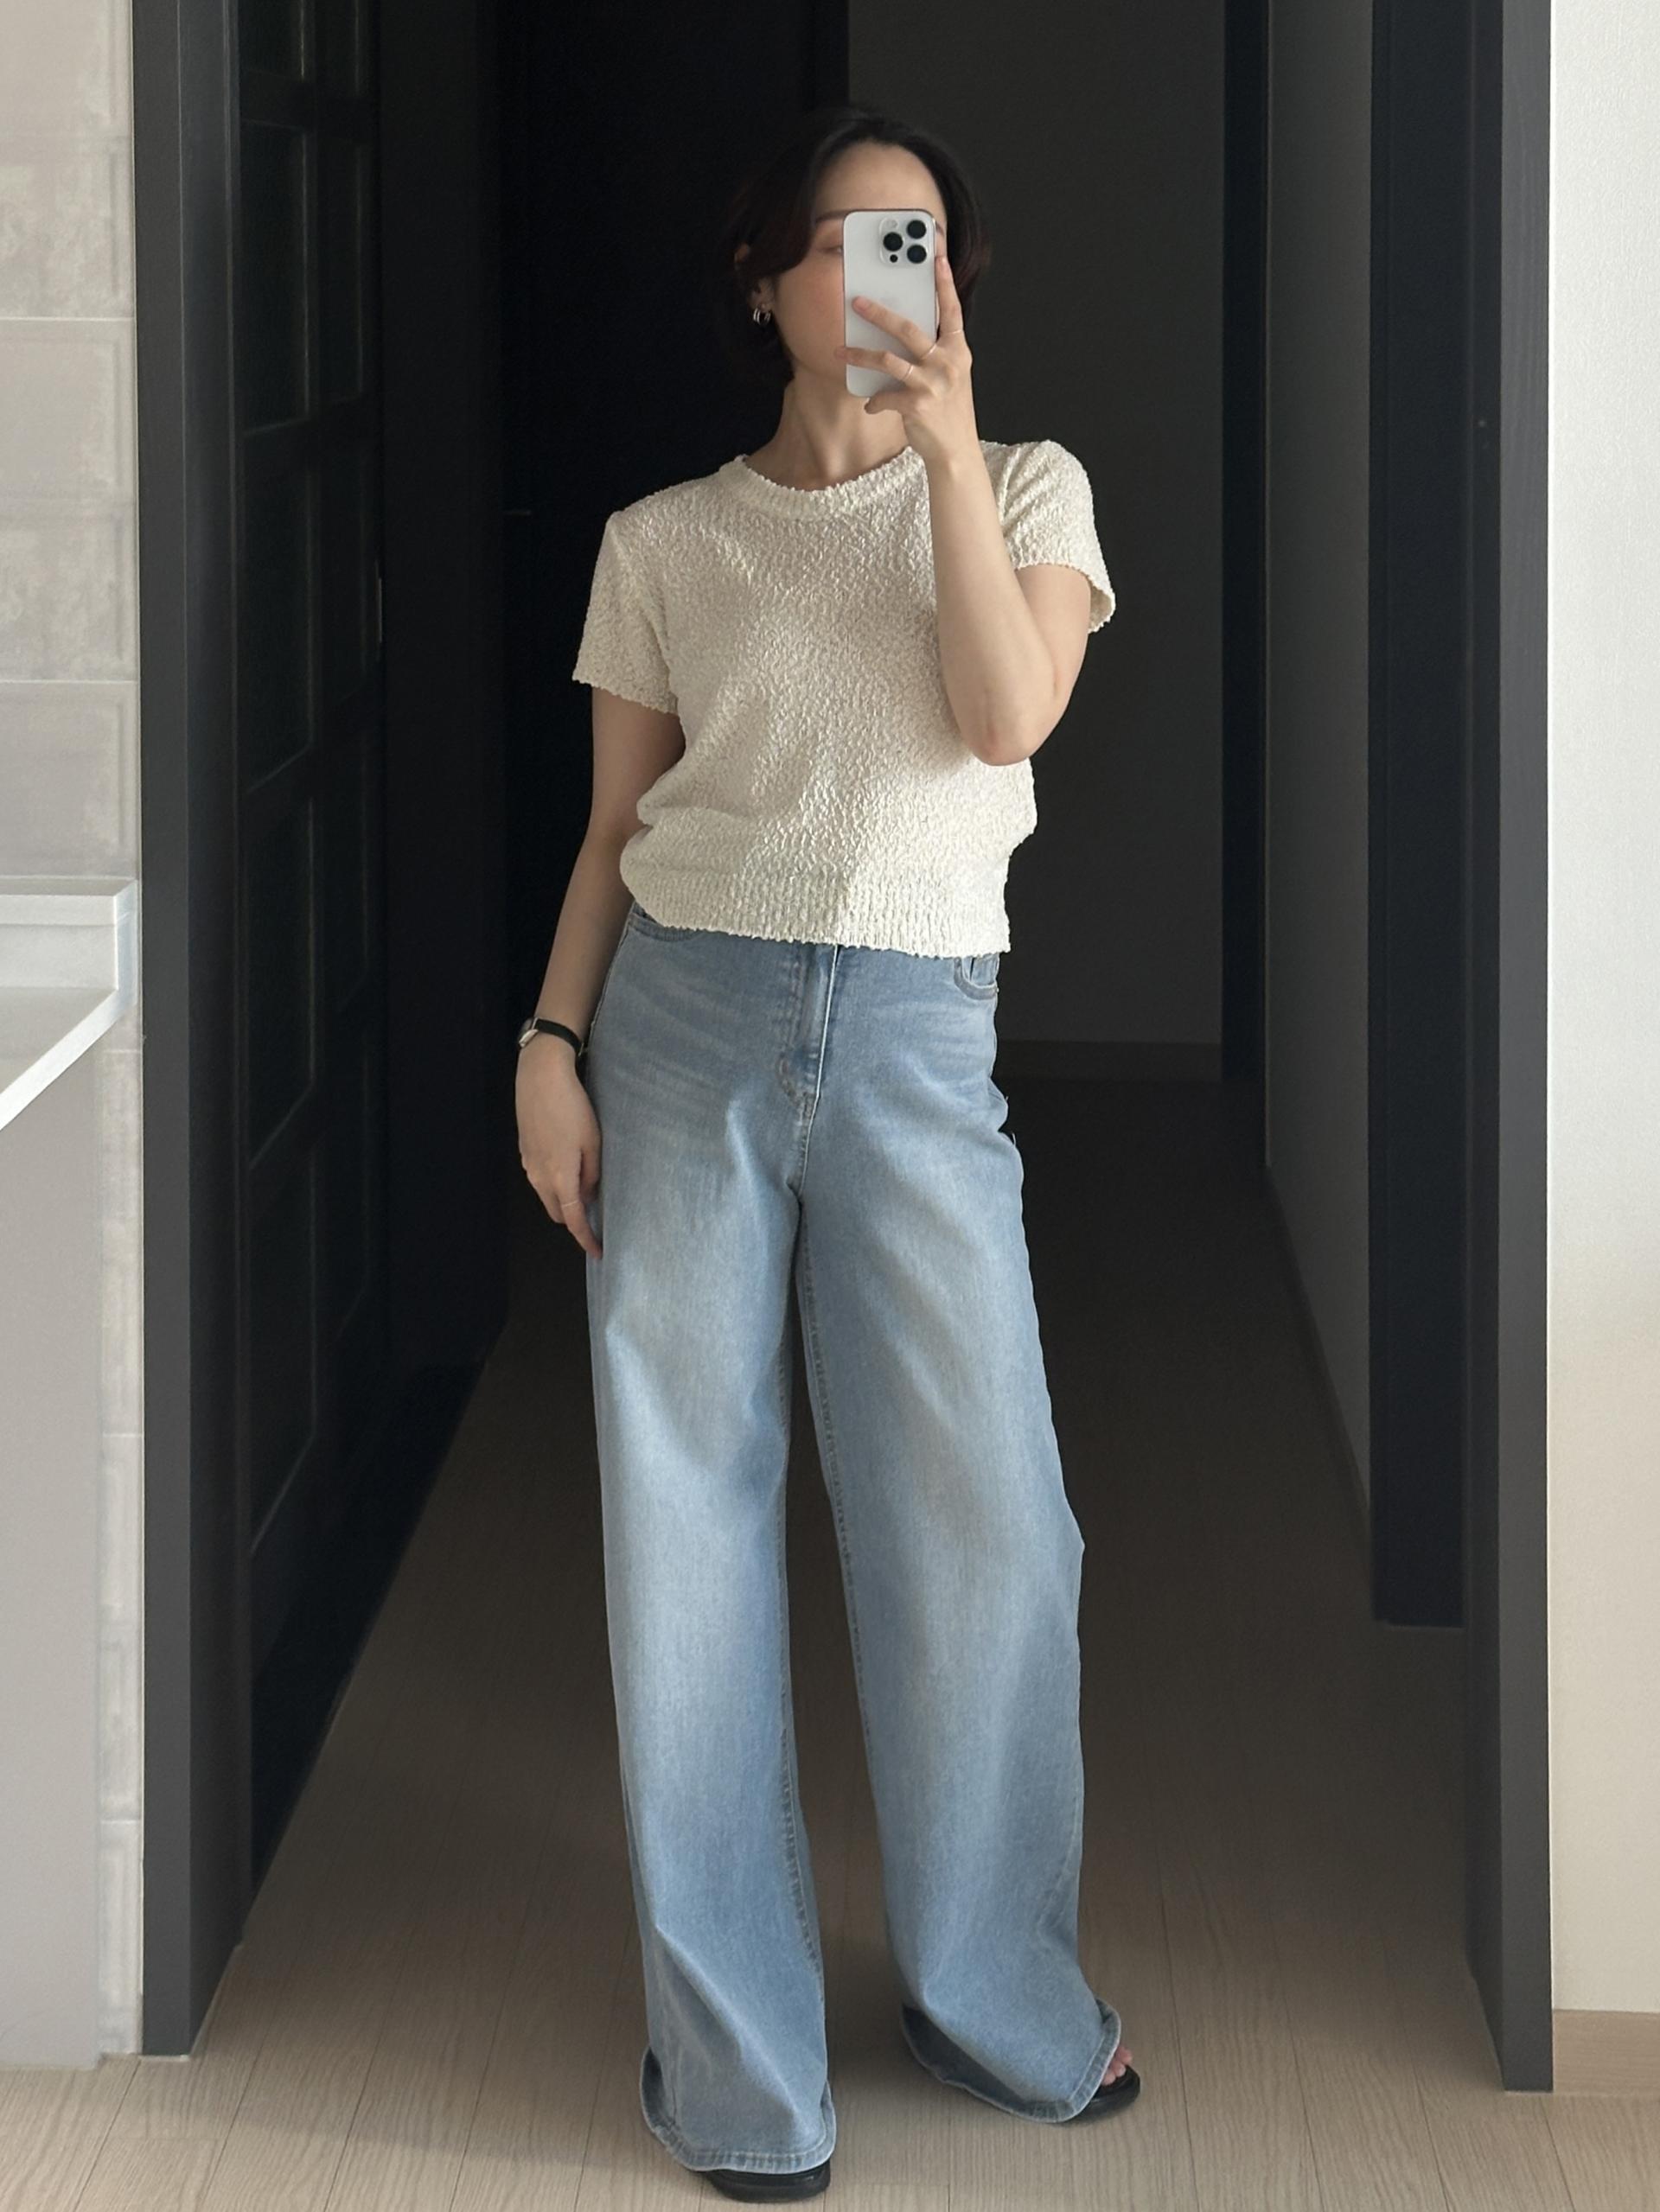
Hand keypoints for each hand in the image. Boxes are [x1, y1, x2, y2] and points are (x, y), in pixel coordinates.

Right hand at [515, 1043, 603, 1256]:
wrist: (540, 1079)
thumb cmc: (573, 1108)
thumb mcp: (593, 1142)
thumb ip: (592, 1174)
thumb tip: (588, 1195)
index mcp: (560, 1178)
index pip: (573, 1220)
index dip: (586, 1239)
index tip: (599, 1251)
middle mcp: (539, 1177)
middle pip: (558, 1212)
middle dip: (575, 1220)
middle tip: (596, 1213)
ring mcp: (528, 1164)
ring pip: (548, 1196)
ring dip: (564, 1199)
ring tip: (585, 1184)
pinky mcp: (524, 1151)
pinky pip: (541, 1178)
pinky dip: (555, 1182)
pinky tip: (568, 1164)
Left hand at [834, 243, 977, 470]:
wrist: (956, 451)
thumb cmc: (948, 412)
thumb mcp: (950, 377)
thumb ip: (934, 354)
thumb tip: (901, 334)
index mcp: (958, 351)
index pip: (952, 310)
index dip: (944, 284)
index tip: (936, 258)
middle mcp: (948, 363)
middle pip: (909, 329)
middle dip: (880, 313)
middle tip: (857, 302)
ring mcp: (933, 383)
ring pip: (889, 360)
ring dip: (860, 355)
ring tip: (841, 351)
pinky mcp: (918, 405)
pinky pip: (884, 395)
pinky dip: (874, 401)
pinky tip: (871, 405)